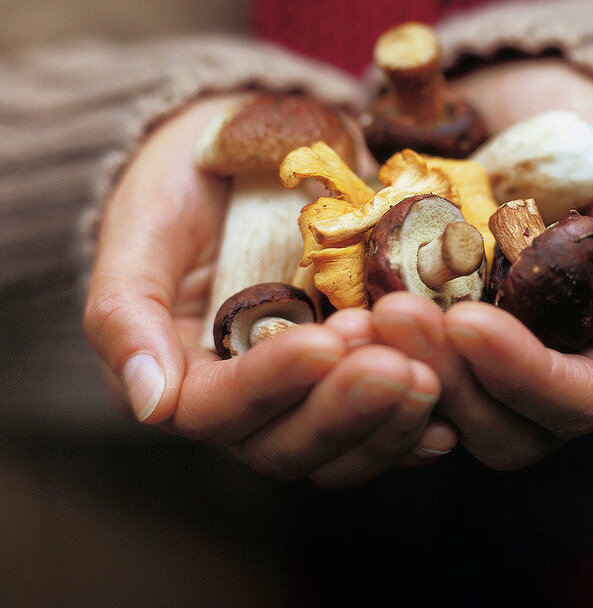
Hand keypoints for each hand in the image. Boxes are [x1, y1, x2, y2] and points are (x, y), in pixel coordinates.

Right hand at [83, 93, 452, 486]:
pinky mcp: (352, 384)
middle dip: (346, 410)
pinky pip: (385, 426)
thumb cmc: (179, 187)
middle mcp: (246, 406)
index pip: (221, 409)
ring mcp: (305, 399)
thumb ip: (126, 314)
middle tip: (400, 367)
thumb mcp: (140, 231)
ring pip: (344, 449)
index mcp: (182, 381)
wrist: (242, 158)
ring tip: (431, 373)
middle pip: (290, 446)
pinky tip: (452, 411)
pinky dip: (418, 424)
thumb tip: (149, 404)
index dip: (273, 384)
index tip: (325, 341)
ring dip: (389, 421)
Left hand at [370, 59, 592, 469]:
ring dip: (407, 374)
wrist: (530, 108)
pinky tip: (342, 324)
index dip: (523, 373)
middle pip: (506, 430)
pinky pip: (403, 385)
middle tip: (398, 313)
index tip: (468, 321)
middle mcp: (550, 383)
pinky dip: (373, 363)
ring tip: (368, 316)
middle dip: (451, 379)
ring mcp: (486, 374)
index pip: (578, 400)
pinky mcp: (434, 353)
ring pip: (448, 419)